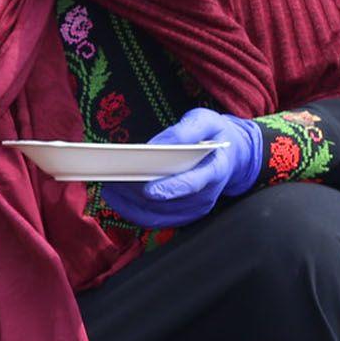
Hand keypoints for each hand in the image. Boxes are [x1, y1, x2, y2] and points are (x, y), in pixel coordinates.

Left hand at [91, 108, 264, 228]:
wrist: (230, 156)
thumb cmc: (214, 136)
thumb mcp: (206, 121)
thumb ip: (185, 131)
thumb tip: (158, 146)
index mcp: (215, 170)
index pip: (191, 184)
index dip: (169, 189)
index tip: (147, 189)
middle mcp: (205, 195)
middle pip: (167, 203)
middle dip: (137, 194)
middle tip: (112, 180)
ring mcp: (194, 209)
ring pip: (157, 215)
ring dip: (130, 204)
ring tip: (109, 186)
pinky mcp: (183, 215)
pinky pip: (154, 220)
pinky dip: (133, 210)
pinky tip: (117, 196)